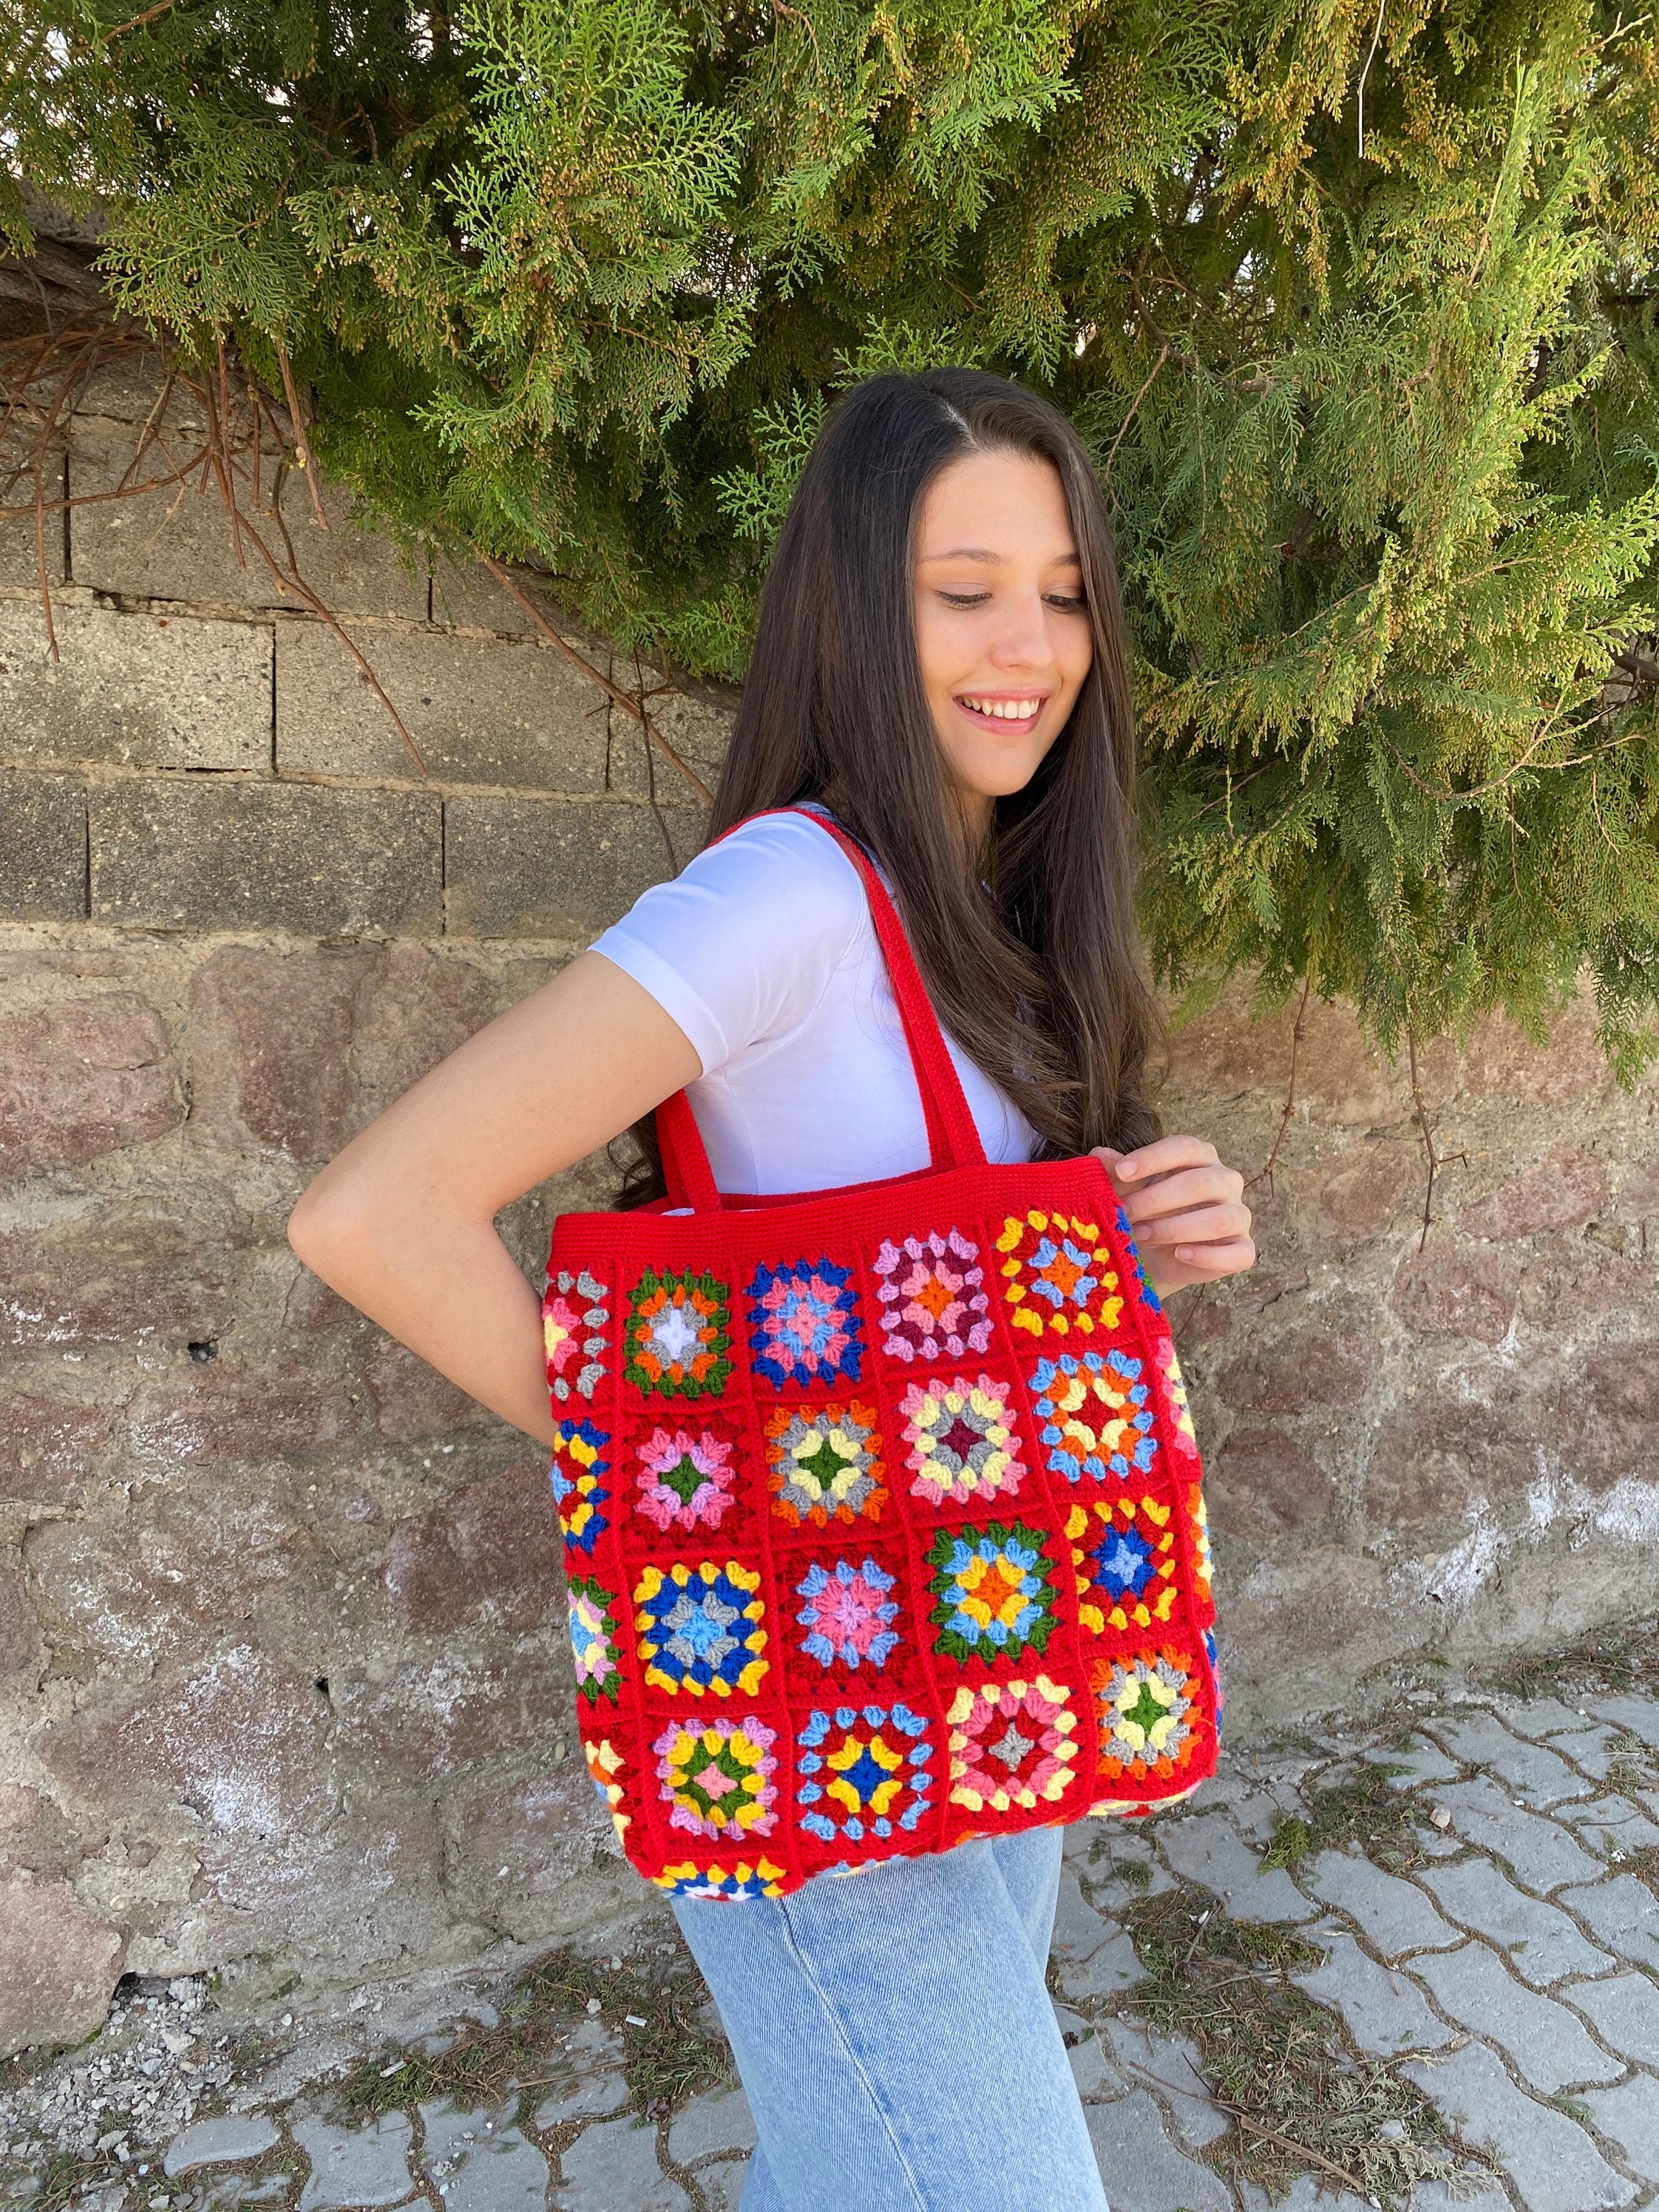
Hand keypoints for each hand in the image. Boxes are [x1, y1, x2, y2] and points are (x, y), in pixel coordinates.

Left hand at [1091, 1135, 1255, 1296]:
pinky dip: (1209, 1256)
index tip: (1121, 1172)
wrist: (1151, 1257)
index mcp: (1201, 1158)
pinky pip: (1239, 1253)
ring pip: (1221, 1218)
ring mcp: (1238, 1215)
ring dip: (1176, 1228)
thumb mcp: (1124, 1189)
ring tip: (1141, 1235)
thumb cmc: (1142, 1211)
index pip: (1185, 1147)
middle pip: (1200, 1182)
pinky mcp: (1242, 1249)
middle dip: (1156, 1199)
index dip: (1152, 1158)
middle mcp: (1226, 1182)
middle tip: (1124, 1214)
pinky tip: (1180, 1253)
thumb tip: (1100, 1156)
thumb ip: (1114, 1172)